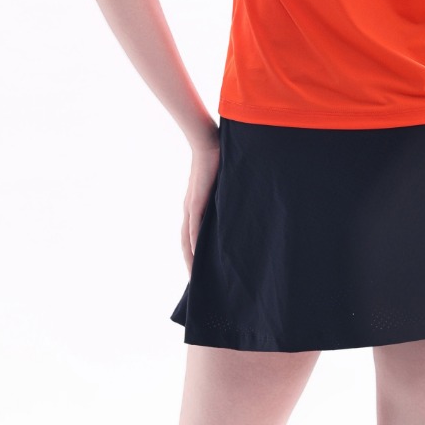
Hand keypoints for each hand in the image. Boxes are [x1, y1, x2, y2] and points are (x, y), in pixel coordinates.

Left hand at [181, 127, 220, 271]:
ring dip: (190, 258)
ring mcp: (191, 206)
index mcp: (194, 207)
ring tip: (194, 276)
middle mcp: (189, 210)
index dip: (194, 254)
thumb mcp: (222, 185)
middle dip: (190, 263)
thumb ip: (225, 198)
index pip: (191, 237)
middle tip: (195, 282)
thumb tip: (238, 207)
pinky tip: (196, 255)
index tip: (199, 270)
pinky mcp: (195, 201)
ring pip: (187, 240)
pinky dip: (194, 242)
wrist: (207, 143)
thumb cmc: (216, 160)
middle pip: (185, 244)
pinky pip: (193, 227)